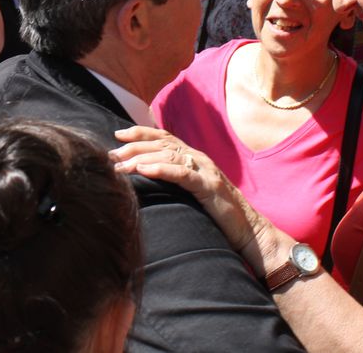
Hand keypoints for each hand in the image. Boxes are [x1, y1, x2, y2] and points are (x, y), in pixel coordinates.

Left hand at [110, 125, 281, 276]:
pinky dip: (161, 169)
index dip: (140, 132)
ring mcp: (205, 170)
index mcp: (194, 158)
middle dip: (134, 146)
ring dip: (141, 158)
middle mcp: (199, 159)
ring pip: (168, 156)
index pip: (164, 137)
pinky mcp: (209, 186)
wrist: (249, 231)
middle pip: (162, 144)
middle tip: (112, 155)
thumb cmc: (218, 215)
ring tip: (121, 165)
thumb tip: (146, 178)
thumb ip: (176, 180)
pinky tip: (144, 170)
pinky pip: (182, 174)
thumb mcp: (192, 192)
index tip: (118, 135)